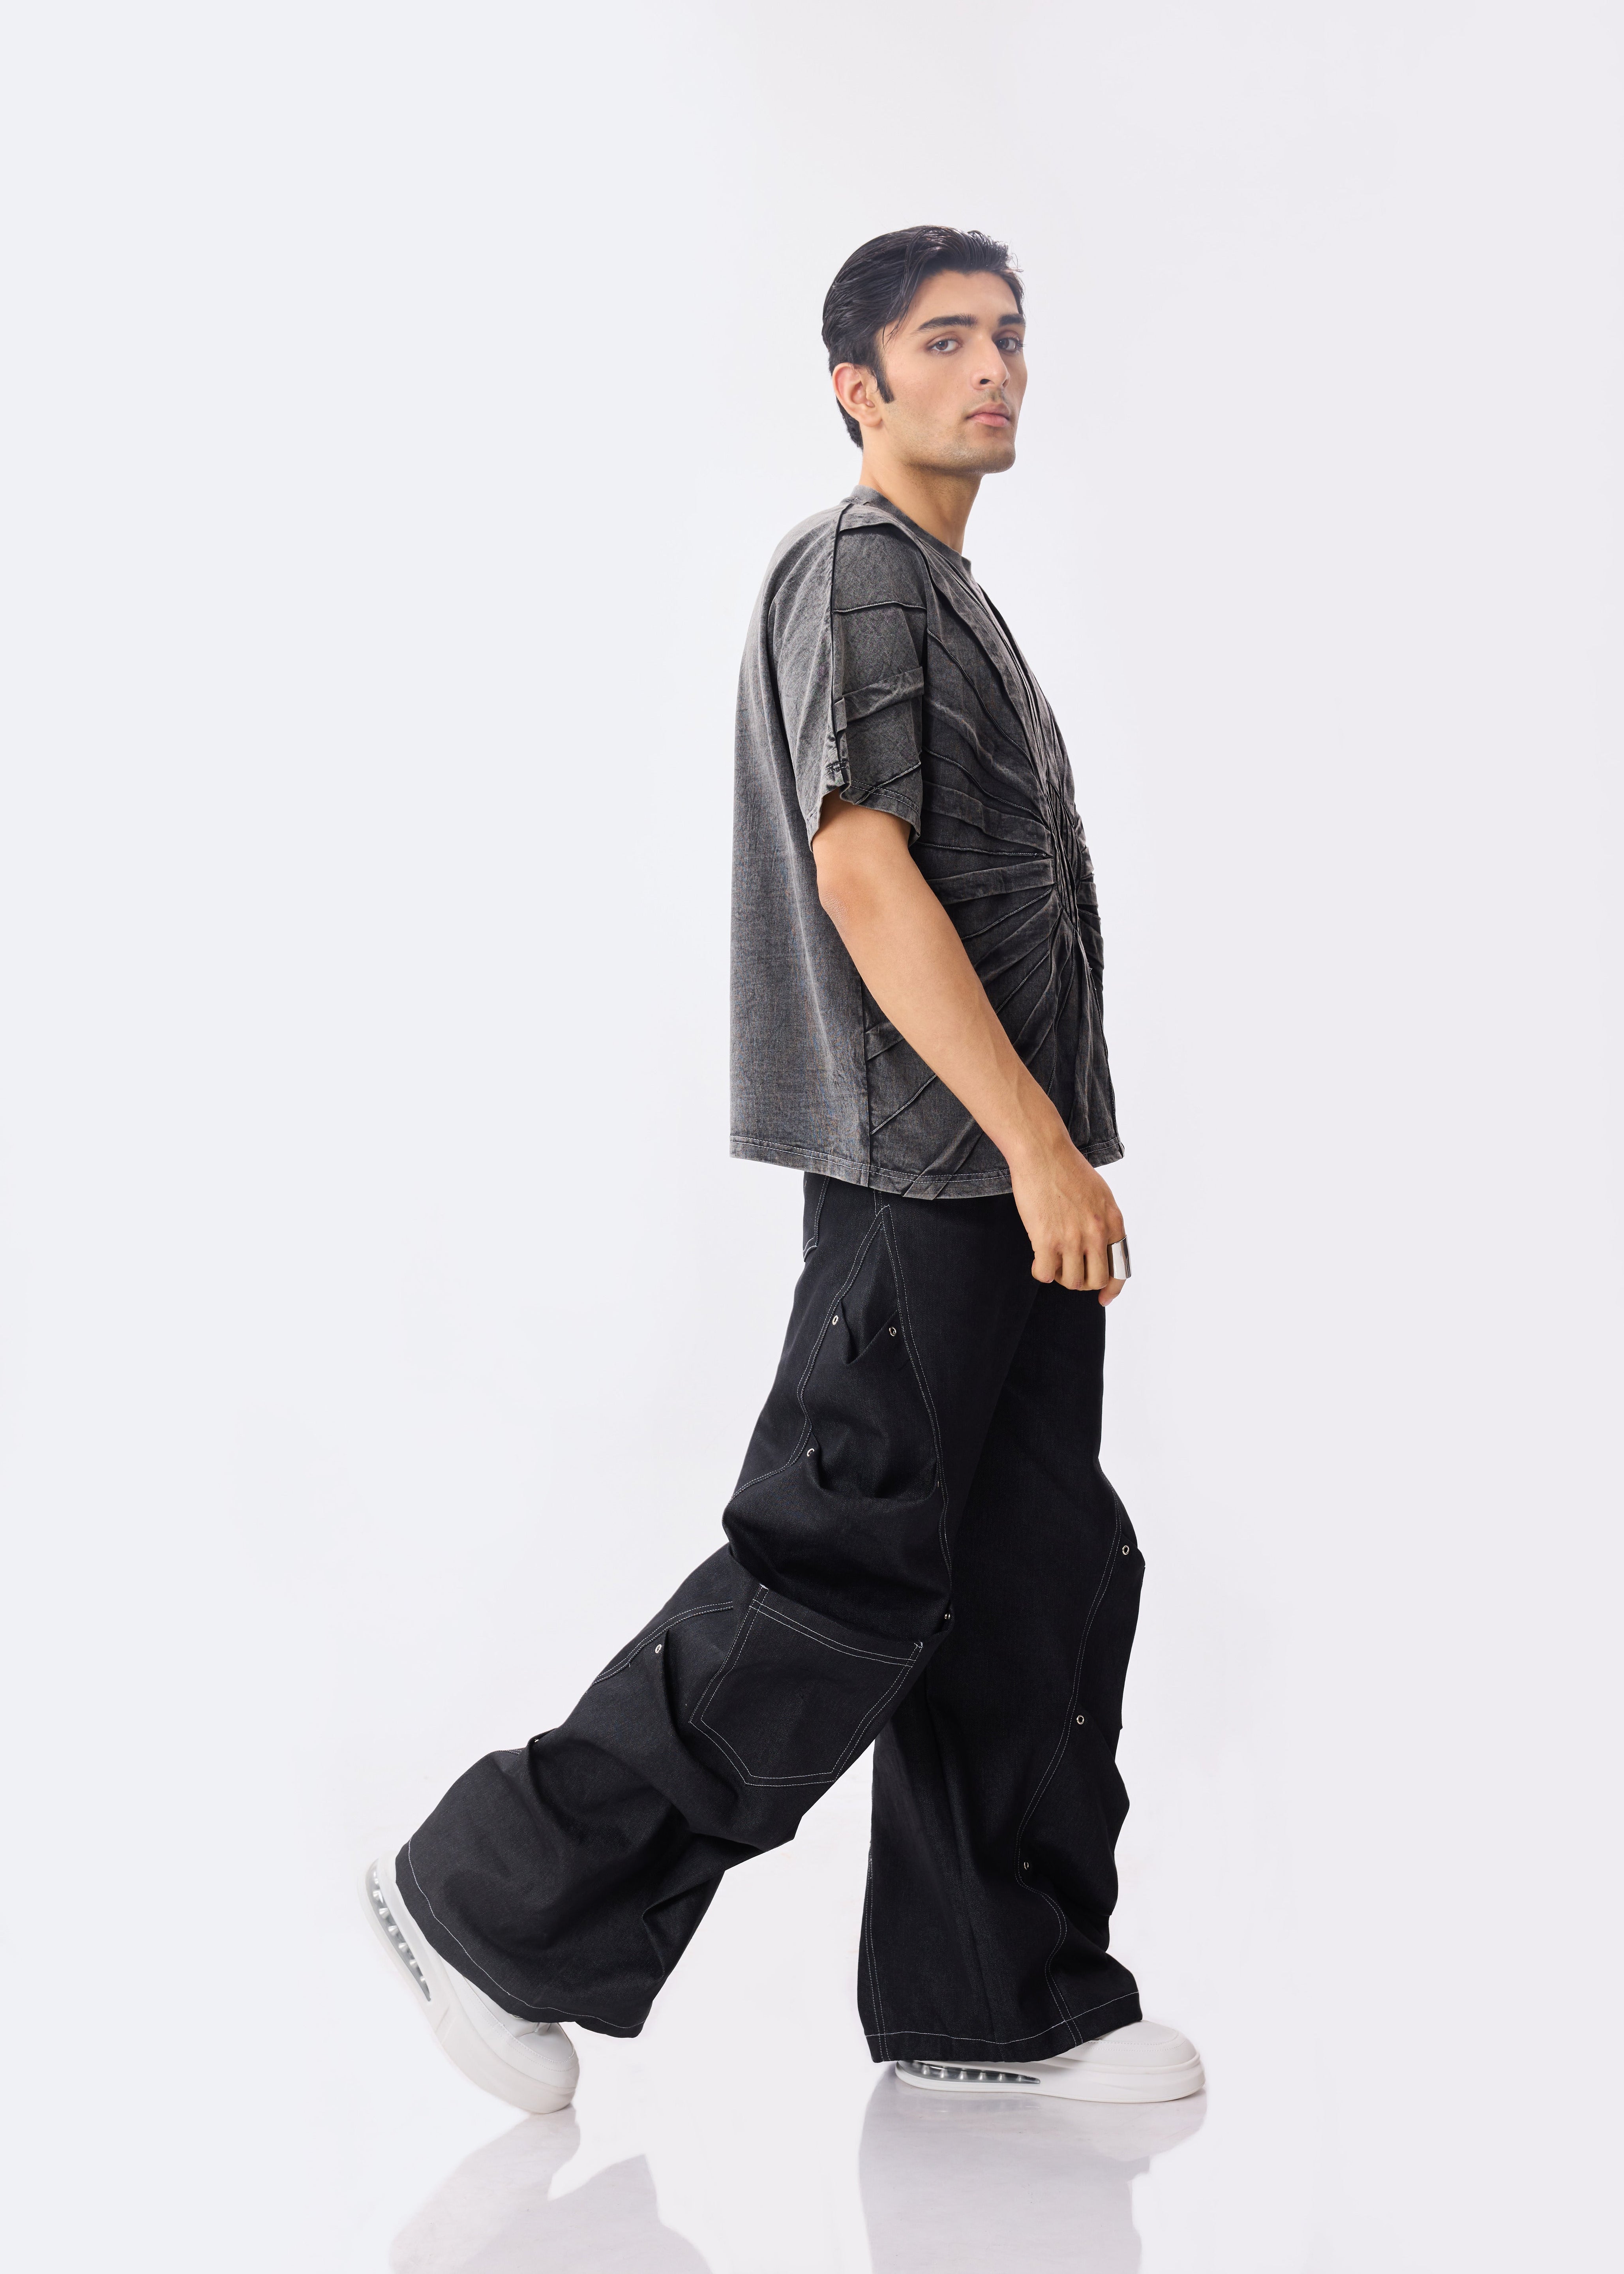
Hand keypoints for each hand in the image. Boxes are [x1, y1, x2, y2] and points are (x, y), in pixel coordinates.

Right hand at [1006, 1118, 1127, 1304]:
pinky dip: (1042, 1272)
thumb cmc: (1067, 1169)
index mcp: (1113, 1222)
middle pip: (1096, 1280)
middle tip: (1070, 1271)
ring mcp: (1072, 1238)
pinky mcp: (1046, 1239)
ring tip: (1053, 1261)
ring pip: (1071, 1281)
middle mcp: (1097, 1233)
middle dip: (1083, 1282)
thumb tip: (1102, 1246)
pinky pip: (1045, 1274)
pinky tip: (1038, 1260)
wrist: (1043, 1152)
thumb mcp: (1100, 1194)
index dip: (1112, 1288)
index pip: (1120, 1268)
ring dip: (1061, 1276)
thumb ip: (1104, 1221)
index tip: (1104, 1298)